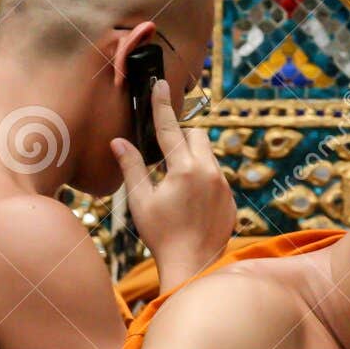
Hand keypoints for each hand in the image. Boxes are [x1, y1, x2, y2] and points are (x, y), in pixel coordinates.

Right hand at [114, 80, 232, 289]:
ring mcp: (223, 185)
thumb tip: (118, 142)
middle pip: (197, 134)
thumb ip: (132, 167)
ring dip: (192, 158)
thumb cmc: (161, 235)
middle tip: (165, 150)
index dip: (161, 104)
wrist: (193, 265)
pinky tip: (189, 202)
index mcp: (183, 169)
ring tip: (176, 183)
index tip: (159, 83)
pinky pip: (217, 177)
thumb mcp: (140, 201)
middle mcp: (208, 171)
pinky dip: (202, 179)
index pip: (169, 128)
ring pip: (208, 155)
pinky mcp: (230, 199)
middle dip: (182, 134)